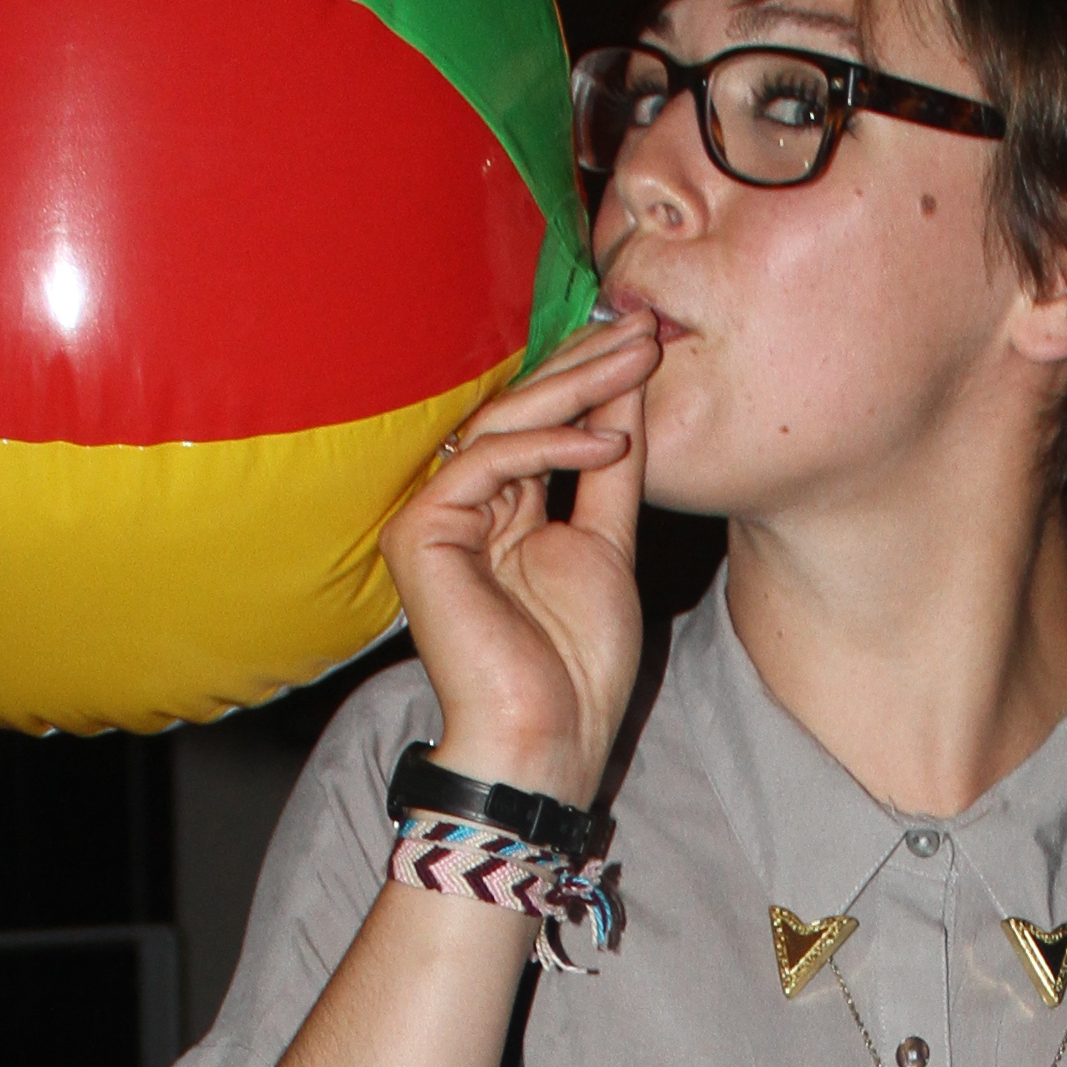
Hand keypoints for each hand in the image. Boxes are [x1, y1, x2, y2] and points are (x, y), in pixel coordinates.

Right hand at [377, 309, 658, 813]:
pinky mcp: (419, 532)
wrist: (546, 740)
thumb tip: (626, 393)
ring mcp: (432, 518)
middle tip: (643, 327)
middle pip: (516, 414)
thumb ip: (609, 472)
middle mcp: (457, 507)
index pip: (537, 425)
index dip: (588, 381)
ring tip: (639, 360)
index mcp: (495, 512)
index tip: (646, 343)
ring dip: (575, 388)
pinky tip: (609, 442)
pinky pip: (487, 461)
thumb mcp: (608, 547)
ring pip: (500, 425)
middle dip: (584, 366)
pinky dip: (550, 445)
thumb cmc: (576, 667)